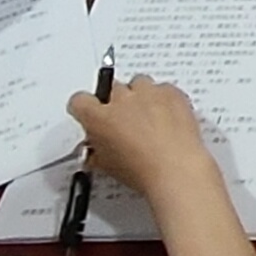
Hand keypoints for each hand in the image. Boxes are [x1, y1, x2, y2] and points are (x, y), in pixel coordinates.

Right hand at [68, 74, 221, 199]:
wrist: (176, 169)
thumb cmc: (143, 170)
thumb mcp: (107, 167)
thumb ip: (96, 152)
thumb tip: (97, 151)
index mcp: (98, 116)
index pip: (79, 101)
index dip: (85, 108)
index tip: (89, 115)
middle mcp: (121, 99)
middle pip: (112, 90)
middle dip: (116, 104)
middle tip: (125, 124)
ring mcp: (147, 93)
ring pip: (139, 85)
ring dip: (141, 98)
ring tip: (148, 121)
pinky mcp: (172, 92)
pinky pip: (164, 89)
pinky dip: (164, 100)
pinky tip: (168, 118)